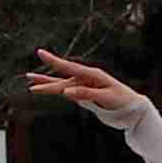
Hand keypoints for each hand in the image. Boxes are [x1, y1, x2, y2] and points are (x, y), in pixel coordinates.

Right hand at [21, 50, 154, 129]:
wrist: (133, 109)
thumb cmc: (123, 101)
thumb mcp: (106, 97)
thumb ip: (86, 94)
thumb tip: (66, 92)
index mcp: (92, 75)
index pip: (69, 67)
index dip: (53, 61)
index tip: (40, 53)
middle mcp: (86, 79)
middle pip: (62, 80)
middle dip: (45, 79)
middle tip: (28, 76)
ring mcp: (84, 87)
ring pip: (62, 87)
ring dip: (48, 86)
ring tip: (32, 86)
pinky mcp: (84, 95)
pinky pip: (67, 93)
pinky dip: (56, 92)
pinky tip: (47, 90)